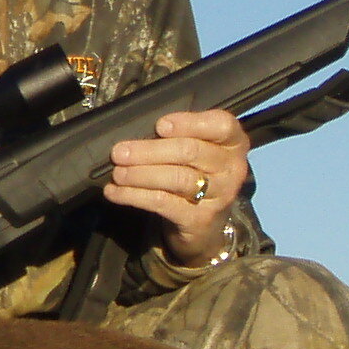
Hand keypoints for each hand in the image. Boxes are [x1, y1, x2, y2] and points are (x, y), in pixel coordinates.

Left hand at [104, 108, 248, 262]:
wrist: (203, 225)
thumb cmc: (193, 174)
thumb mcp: (194, 150)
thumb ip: (176, 136)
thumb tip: (137, 131)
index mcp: (233, 142)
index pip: (221, 125)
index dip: (189, 123)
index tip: (160, 126)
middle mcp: (232, 168)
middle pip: (190, 151)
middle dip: (149, 151)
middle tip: (119, 153)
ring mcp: (220, 195)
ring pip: (177, 178)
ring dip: (140, 174)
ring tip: (117, 173)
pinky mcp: (201, 219)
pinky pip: (163, 202)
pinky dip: (135, 195)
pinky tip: (115, 192)